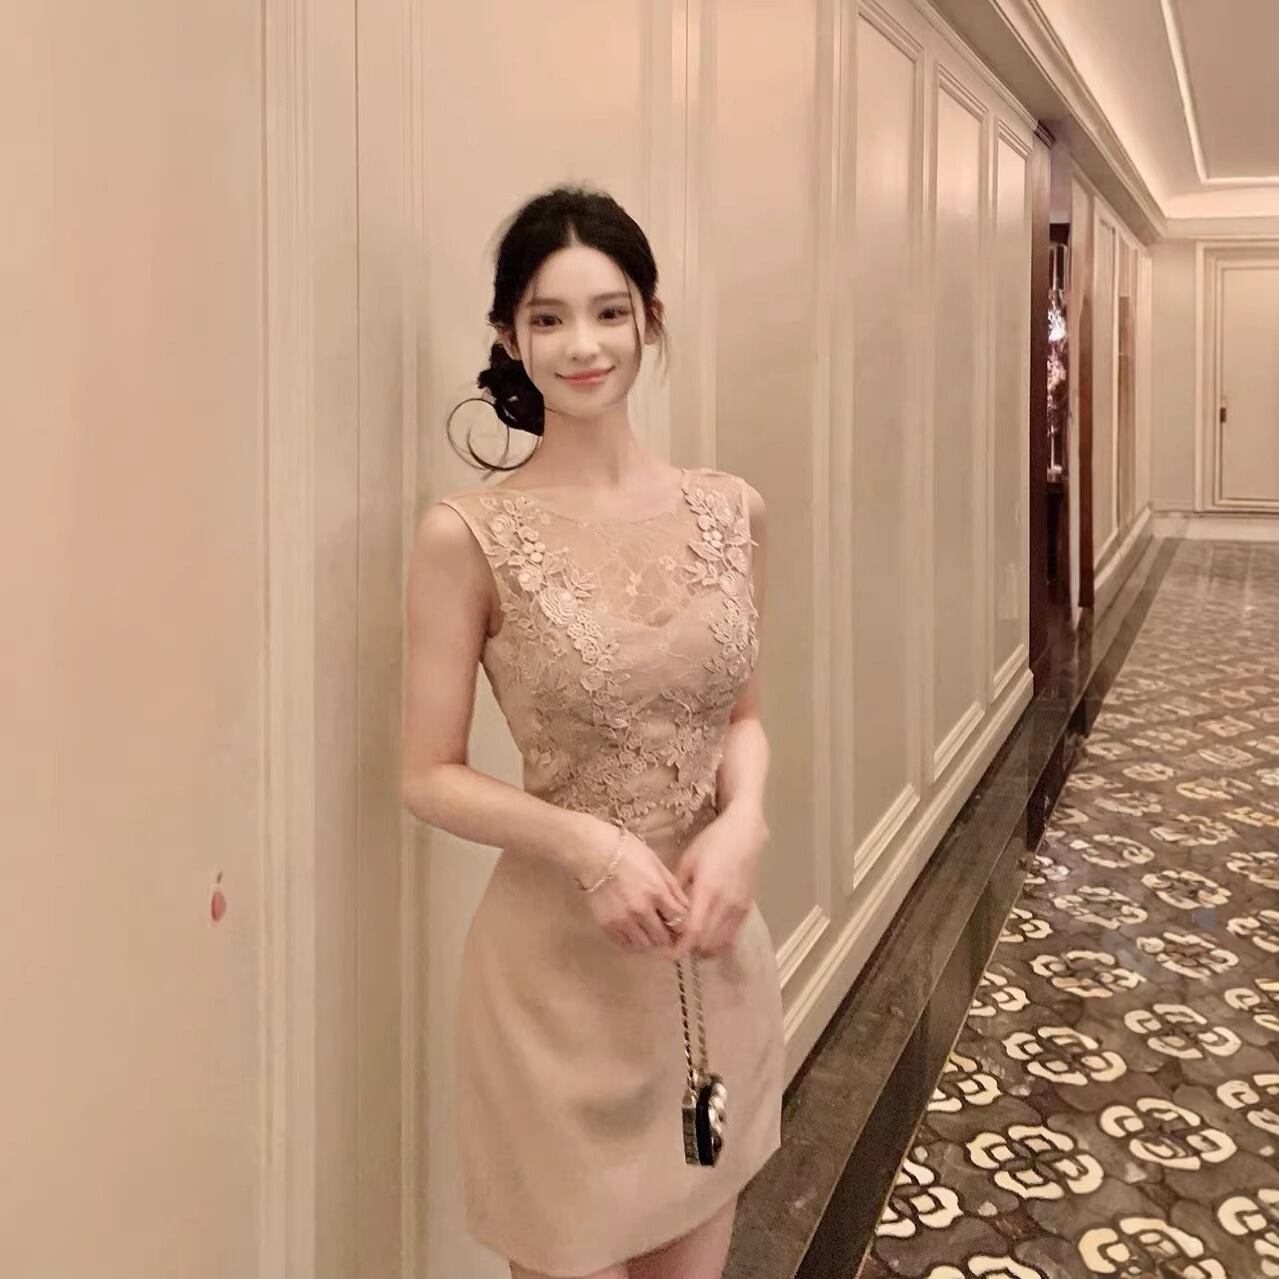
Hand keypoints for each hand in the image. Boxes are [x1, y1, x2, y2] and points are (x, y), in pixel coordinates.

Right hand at [577, 822, 690, 952]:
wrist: (593, 853)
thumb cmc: (628, 852)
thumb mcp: (656, 864)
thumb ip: (673, 887)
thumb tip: (686, 907)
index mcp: (657, 892)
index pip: (679, 921)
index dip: (683, 925)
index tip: (681, 923)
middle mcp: (641, 910)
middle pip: (663, 937)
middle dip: (668, 935)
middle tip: (666, 930)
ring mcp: (623, 920)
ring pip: (644, 945)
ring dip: (650, 940)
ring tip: (649, 930)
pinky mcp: (607, 925)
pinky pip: (625, 944)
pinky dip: (633, 941)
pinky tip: (634, 931)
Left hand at [668, 806, 767, 960]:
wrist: (745, 832)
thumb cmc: (713, 842)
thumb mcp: (688, 861)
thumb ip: (677, 888)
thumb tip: (667, 910)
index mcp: (708, 891)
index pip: (694, 932)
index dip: (680, 948)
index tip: (667, 953)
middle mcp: (726, 904)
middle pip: (707, 944)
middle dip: (689, 951)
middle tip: (675, 946)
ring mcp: (739, 908)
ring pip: (721, 944)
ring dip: (704, 949)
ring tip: (690, 943)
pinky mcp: (747, 909)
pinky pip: (732, 936)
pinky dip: (718, 943)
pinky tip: (707, 937)